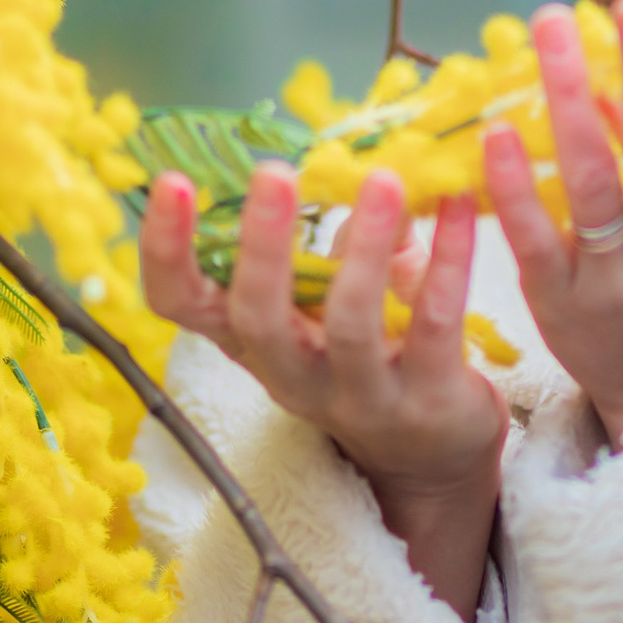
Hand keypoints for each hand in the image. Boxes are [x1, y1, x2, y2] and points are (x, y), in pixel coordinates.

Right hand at [140, 166, 505, 618]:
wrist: (432, 457)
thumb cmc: (370, 357)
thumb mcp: (329, 305)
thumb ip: (329, 246)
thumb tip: (344, 165)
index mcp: (255, 342)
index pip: (182, 305)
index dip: (165, 249)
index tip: (170, 180)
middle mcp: (294, 376)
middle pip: (258, 320)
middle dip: (262, 246)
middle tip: (273, 172)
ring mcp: (361, 397)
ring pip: (350, 325)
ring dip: (363, 248)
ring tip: (382, 180)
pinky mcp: (428, 402)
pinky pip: (435, 326)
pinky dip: (449, 261)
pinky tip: (457, 207)